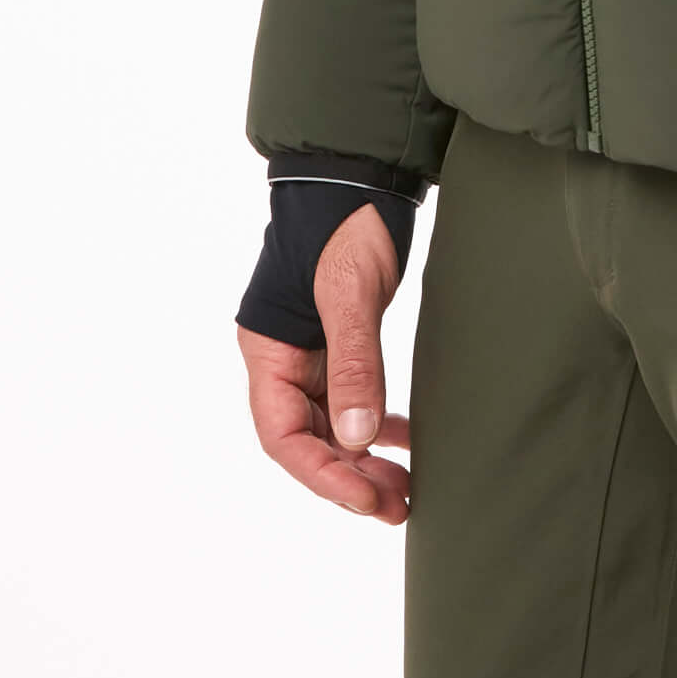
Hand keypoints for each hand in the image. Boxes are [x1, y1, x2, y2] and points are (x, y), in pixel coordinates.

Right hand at [238, 202, 411, 521]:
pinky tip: (407, 442)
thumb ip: (354, 365)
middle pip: (309, 439)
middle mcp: (285, 358)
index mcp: (269, 350)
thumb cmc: (345, 223)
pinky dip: (378, 424)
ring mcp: (314, 351)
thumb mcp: (349, 293)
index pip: (285, 436)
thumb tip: (358, 441)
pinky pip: (354, 399)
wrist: (364, 173)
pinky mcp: (344, 340)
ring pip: (335, 425)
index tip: (366, 497)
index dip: (324, 475)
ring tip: (406, 489)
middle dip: (350, 477)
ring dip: (366, 459)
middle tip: (397, 504)